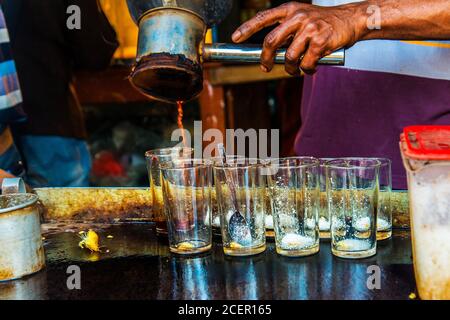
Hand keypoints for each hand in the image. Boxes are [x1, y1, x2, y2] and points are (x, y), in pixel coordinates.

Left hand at [232, 1, 364, 74]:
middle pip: (271, 41)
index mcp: (290, 9)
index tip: (235, 37)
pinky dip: (306, 70)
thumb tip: (270, 53)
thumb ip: (286, 30)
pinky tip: (310, 68)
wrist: (350, 19)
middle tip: (265, 67)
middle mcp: (297, 16)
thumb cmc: (323, 22)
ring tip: (294, 70)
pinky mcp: (321, 41)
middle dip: (265, 58)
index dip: (247, 28)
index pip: (263, 17)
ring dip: (289, 68)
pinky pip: (306, 63)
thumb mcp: (302, 17)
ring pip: (288, 56)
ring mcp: (309, 28)